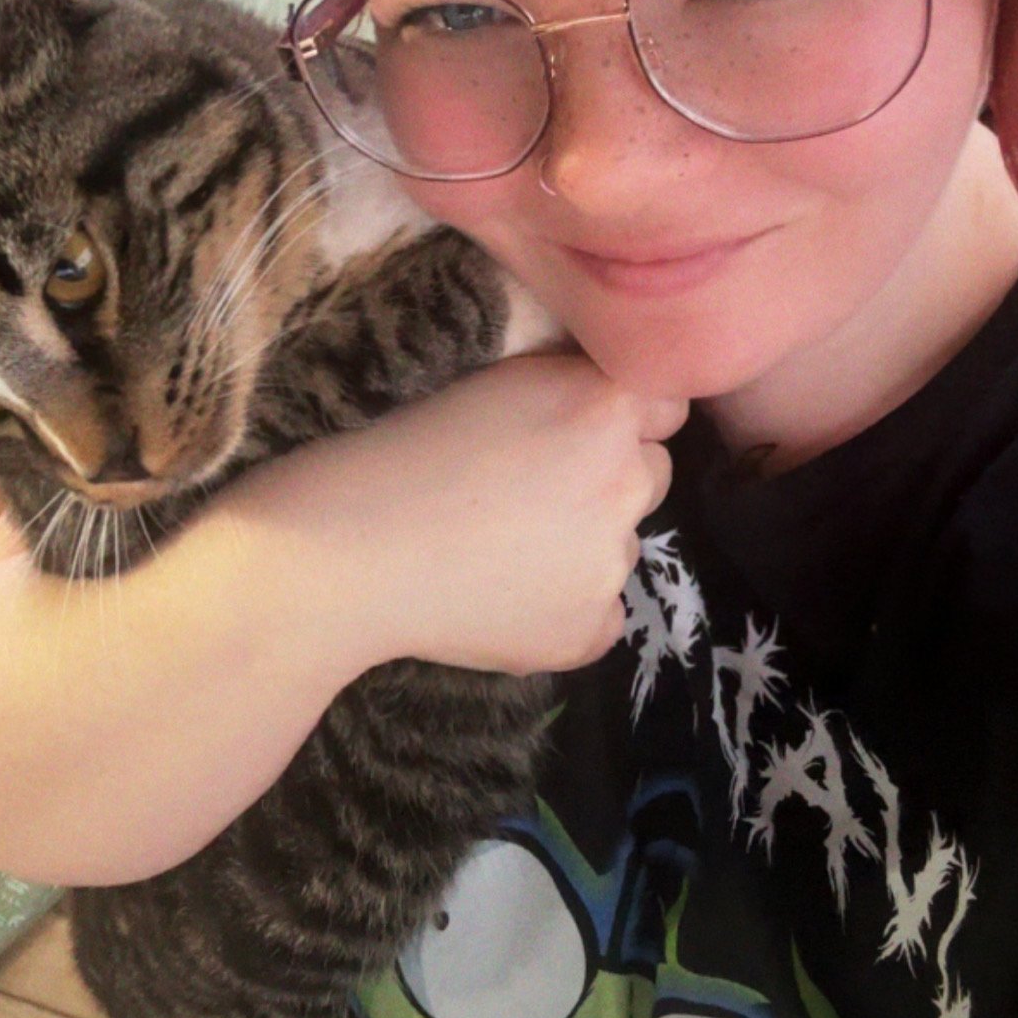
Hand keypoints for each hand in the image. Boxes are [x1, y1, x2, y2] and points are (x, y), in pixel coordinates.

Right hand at [267, 350, 688, 676]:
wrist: (350, 550)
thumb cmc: (406, 451)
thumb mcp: (502, 385)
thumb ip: (573, 392)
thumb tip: (615, 410)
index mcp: (605, 410)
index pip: (666, 404)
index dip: (618, 416)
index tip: (573, 430)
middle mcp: (627, 484)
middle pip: (653, 476)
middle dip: (610, 479)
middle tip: (532, 491)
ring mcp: (613, 565)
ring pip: (622, 547)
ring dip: (584, 545)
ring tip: (501, 549)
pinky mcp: (593, 631)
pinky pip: (602, 612)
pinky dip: (566, 607)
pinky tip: (503, 595)